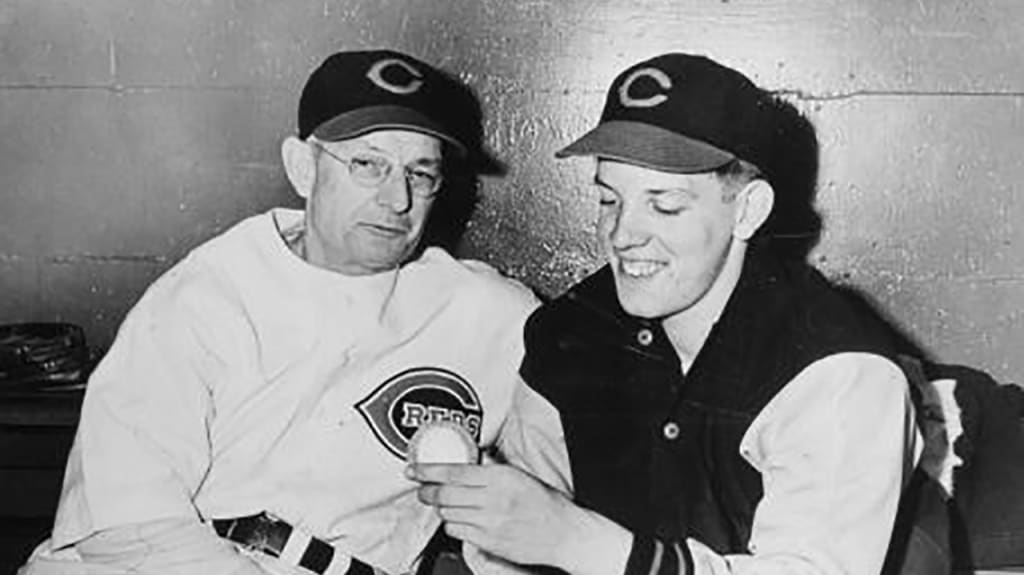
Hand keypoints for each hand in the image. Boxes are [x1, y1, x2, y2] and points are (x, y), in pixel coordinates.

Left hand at [408, 463, 588, 569]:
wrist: (562, 533)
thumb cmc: (545, 503)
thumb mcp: (520, 475)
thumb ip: (493, 467)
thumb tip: (473, 458)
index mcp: (500, 477)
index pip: (454, 471)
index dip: (427, 470)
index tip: (413, 469)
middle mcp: (493, 499)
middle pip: (445, 494)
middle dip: (427, 491)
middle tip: (422, 489)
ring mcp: (489, 523)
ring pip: (447, 513)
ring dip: (441, 508)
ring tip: (446, 504)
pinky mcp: (488, 541)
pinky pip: (457, 531)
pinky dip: (452, 524)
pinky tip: (460, 520)